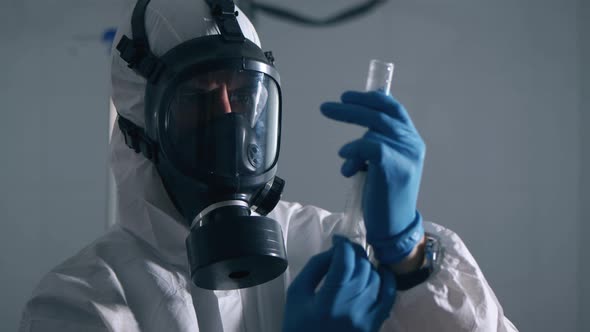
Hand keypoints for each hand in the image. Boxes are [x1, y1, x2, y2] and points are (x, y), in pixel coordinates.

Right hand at [283, 236, 395, 331]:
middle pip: (362, 266)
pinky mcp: (376, 323)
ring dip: (366, 265)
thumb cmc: (299, 325)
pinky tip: (380, 271)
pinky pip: (390, 295)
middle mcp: (352, 307)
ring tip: (354, 264)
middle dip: (353, 252)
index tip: (336, 240)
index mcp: (328, 300)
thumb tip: (335, 251)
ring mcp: (368, 316)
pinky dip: (387, 279)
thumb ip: (315, 267)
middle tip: (343, 251)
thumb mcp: (297, 293)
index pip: (345, 260)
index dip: (343, 244)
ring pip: (375, 277)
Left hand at [320, 91, 425, 263]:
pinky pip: (368, 146)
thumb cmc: (386, 195)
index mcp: (411, 140)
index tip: (347, 97)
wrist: (395, 226)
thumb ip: (379, 142)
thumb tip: (360, 121)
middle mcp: (412, 144)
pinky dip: (354, 153)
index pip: (393, 108)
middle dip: (350, 109)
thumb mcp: (387, 163)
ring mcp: (405, 155)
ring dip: (352, 147)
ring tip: (348, 164)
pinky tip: (349, 169)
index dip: (369, 99)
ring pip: (371, 131)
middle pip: (378, 115)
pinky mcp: (394, 167)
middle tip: (326, 108)